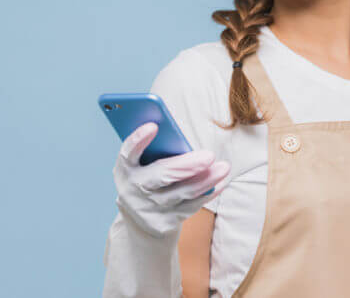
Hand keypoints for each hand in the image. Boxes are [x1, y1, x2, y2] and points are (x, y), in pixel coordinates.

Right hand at [112, 122, 231, 237]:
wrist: (139, 219)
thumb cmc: (147, 177)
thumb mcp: (144, 164)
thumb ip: (157, 150)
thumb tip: (183, 140)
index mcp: (125, 169)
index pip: (128, 153)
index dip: (138, 140)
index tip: (153, 126)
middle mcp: (133, 190)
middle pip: (162, 175)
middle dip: (187, 166)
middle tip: (209, 156)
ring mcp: (148, 210)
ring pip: (182, 193)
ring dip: (206, 180)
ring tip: (224, 167)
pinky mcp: (164, 224)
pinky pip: (190, 207)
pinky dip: (207, 193)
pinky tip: (220, 182)